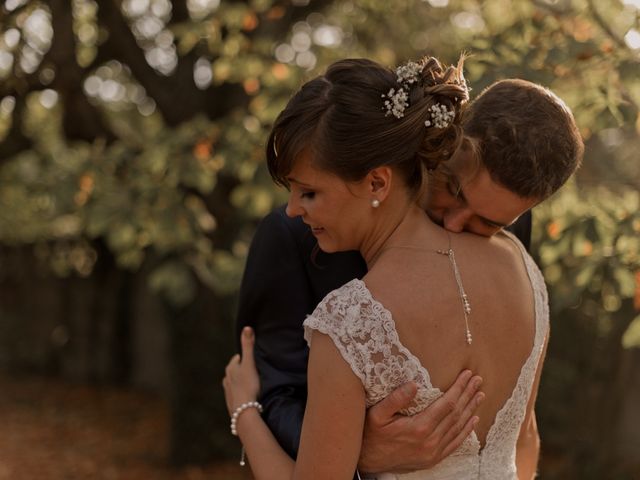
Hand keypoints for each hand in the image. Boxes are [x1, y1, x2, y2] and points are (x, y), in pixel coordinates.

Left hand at [223, 327, 260, 414]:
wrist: (244, 411)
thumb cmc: (248, 385)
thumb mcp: (250, 363)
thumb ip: (248, 346)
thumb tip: (247, 327)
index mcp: (230, 368)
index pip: (238, 358)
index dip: (245, 358)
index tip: (253, 360)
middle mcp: (226, 379)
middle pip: (235, 371)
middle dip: (243, 370)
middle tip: (255, 371)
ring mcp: (228, 392)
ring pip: (235, 383)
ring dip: (242, 382)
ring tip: (252, 384)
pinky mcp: (231, 403)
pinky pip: (237, 394)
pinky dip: (242, 393)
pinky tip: (249, 396)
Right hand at [359, 370, 483, 473]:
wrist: (368, 461)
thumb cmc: (372, 434)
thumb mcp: (376, 414)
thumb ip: (395, 399)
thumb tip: (413, 384)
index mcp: (419, 428)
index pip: (447, 404)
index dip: (459, 388)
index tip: (467, 375)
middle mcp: (430, 441)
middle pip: (456, 414)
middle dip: (468, 395)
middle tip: (479, 381)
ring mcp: (433, 452)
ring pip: (458, 428)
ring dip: (470, 410)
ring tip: (479, 395)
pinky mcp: (433, 459)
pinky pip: (455, 443)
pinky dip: (466, 431)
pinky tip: (473, 420)